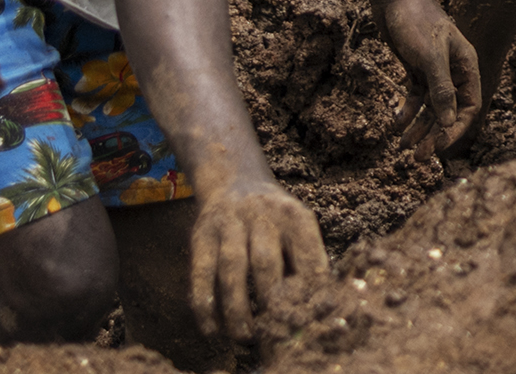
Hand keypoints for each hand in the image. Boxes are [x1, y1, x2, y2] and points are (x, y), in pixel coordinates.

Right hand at [187, 177, 328, 348]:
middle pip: (266, 262)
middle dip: (271, 301)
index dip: (310, 285)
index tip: (310, 313)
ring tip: (244, 337)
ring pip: (232, 270)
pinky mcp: (202, 235)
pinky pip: (201, 274)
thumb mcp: (295, 226)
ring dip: (238, 309)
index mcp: (295, 216)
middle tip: (275, 333)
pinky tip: (211, 329)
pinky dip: (205, 305)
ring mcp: (229, 224)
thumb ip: (304, 259)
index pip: (307, 252)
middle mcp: (262, 215)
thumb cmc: (274, 219)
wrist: (234, 178)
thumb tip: (315, 305)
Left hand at [381, 0, 485, 157]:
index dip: (454, 129)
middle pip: (448, 111)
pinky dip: (406, 112)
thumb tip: (448, 122)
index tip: (437, 147)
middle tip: (417, 158)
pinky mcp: (416, 69)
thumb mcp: (430, 56)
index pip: (468, 106)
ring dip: (418, 128)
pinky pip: (415, 98)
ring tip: (403, 146)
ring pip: (430, 108)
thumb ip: (441, 89)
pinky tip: (396, 123)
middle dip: (434, 135)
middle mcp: (453, 71)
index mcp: (466, 66)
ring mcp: (434, 71)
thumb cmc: (417, 22)